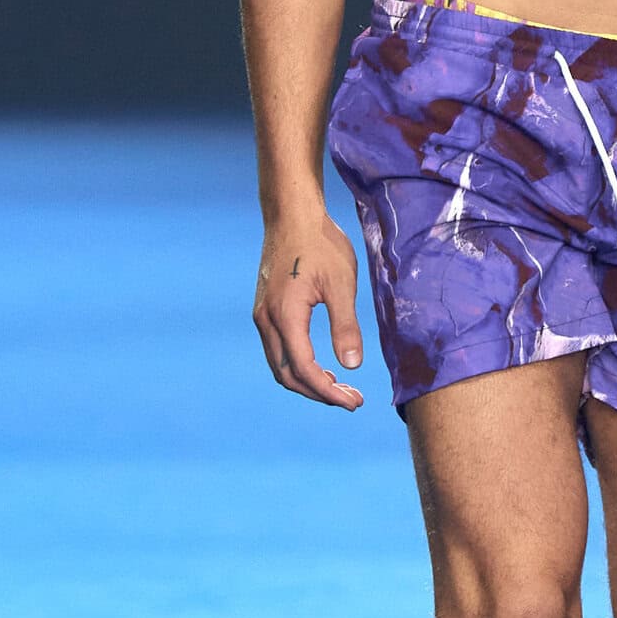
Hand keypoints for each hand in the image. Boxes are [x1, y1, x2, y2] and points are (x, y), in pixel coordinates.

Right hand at [253, 215, 364, 408]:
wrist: (292, 214)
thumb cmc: (320, 244)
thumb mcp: (341, 284)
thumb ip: (346, 326)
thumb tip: (352, 365)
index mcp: (285, 316)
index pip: (305, 370)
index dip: (329, 392)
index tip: (354, 402)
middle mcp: (266, 320)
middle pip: (287, 375)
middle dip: (319, 392)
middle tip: (352, 399)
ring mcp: (262, 314)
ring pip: (280, 364)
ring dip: (308, 380)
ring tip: (339, 387)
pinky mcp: (265, 308)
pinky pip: (278, 349)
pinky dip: (298, 365)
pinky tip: (322, 365)